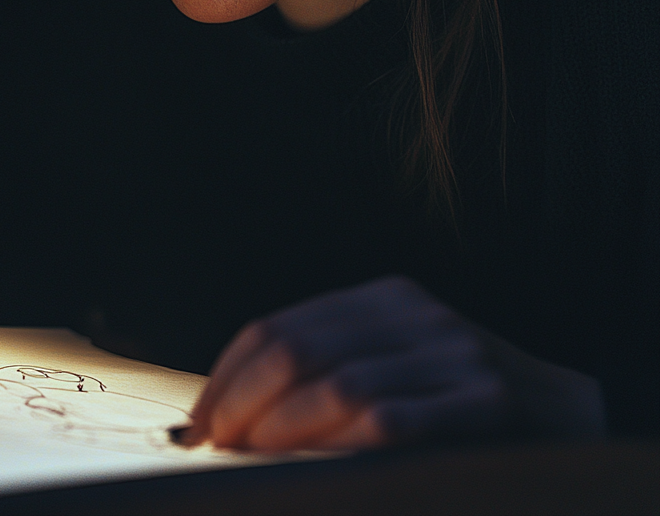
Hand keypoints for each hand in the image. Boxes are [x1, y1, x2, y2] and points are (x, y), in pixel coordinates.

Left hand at [182, 276, 604, 450]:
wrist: (566, 417)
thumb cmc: (456, 402)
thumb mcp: (393, 364)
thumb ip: (329, 374)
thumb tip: (233, 412)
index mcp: (382, 297)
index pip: (280, 325)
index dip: (229, 373)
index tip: (199, 417)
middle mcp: (413, 312)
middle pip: (298, 349)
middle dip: (242, 401)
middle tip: (213, 444)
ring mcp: (451, 349)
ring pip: (339, 384)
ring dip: (281, 429)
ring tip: (249, 458)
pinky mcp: (485, 396)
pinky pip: (394, 420)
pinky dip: (341, 445)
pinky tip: (311, 468)